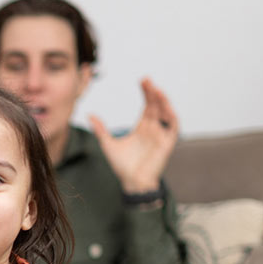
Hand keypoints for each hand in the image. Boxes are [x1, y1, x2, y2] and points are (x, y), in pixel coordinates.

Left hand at [89, 77, 179, 193]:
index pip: (147, 105)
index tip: (142, 80)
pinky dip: (172, 116)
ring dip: (164, 101)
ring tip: (157, 90)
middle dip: (153, 92)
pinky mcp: (167, 144)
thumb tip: (89, 115)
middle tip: (147, 80)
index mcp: (142, 127)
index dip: (146, 92)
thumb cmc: (122, 166)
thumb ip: (101, 130)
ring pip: (166, 113)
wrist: (132, 183)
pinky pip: (174, 127)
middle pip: (156, 106)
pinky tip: (166, 107)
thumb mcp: (108, 144)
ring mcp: (161, 135)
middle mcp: (153, 129)